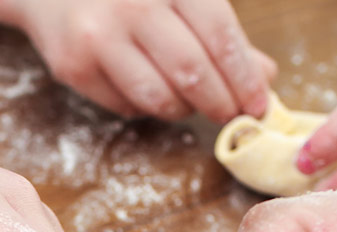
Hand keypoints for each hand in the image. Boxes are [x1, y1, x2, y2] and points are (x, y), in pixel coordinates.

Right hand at [0, 0, 276, 121]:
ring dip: (183, 110)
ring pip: (158, 98)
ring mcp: (98, 38)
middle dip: (219, 104)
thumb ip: (220, 32)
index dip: (243, 77)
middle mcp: (132, 6)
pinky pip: (126, 106)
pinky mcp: (73, 67)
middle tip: (230, 115)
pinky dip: (145, 107)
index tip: (258, 103)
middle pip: (191, 73)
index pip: (219, 36)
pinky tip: (146, 87)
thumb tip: (263, 77)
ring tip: (189, 101)